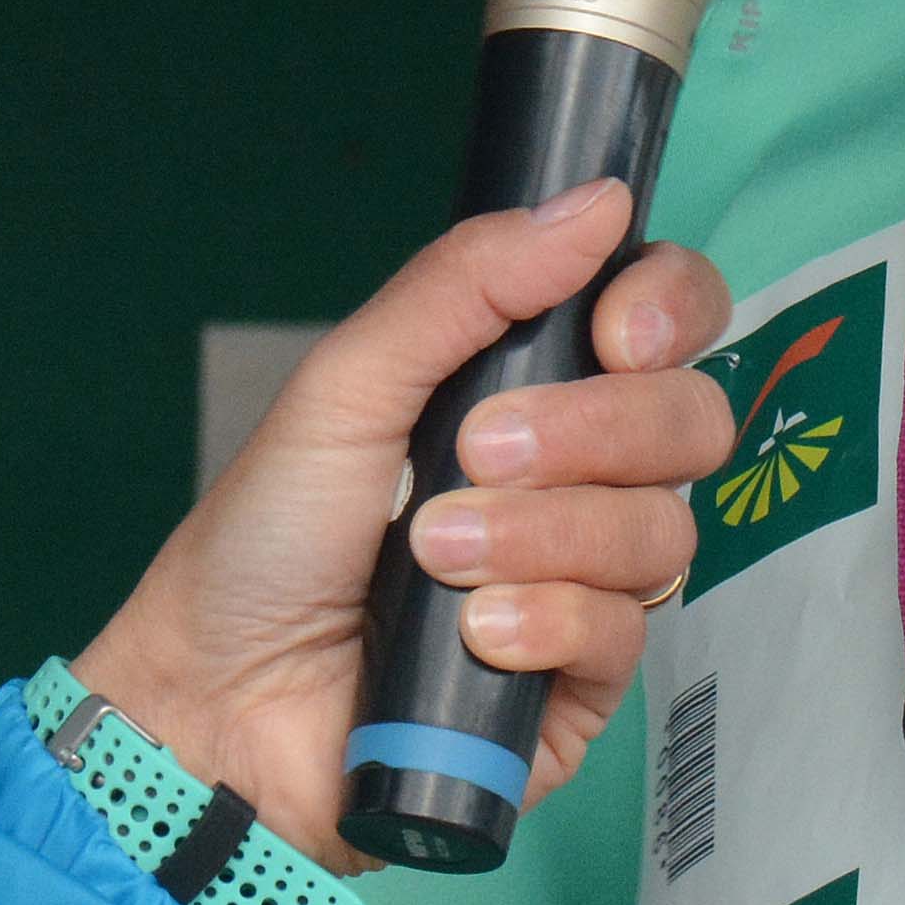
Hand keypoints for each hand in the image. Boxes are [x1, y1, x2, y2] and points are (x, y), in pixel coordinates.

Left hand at [75, 182, 728, 869]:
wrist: (216, 703)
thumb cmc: (263, 543)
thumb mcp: (347, 387)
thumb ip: (466, 285)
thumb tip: (600, 202)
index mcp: (528, 390)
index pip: (663, 323)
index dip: (668, 310)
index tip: (615, 334)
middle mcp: (572, 480)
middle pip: (688, 421)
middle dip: (597, 428)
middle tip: (479, 450)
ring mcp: (583, 583)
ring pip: (660, 531)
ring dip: (543, 534)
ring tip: (435, 555)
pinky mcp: (579, 685)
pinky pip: (627, 634)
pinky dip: (546, 622)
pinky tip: (474, 634)